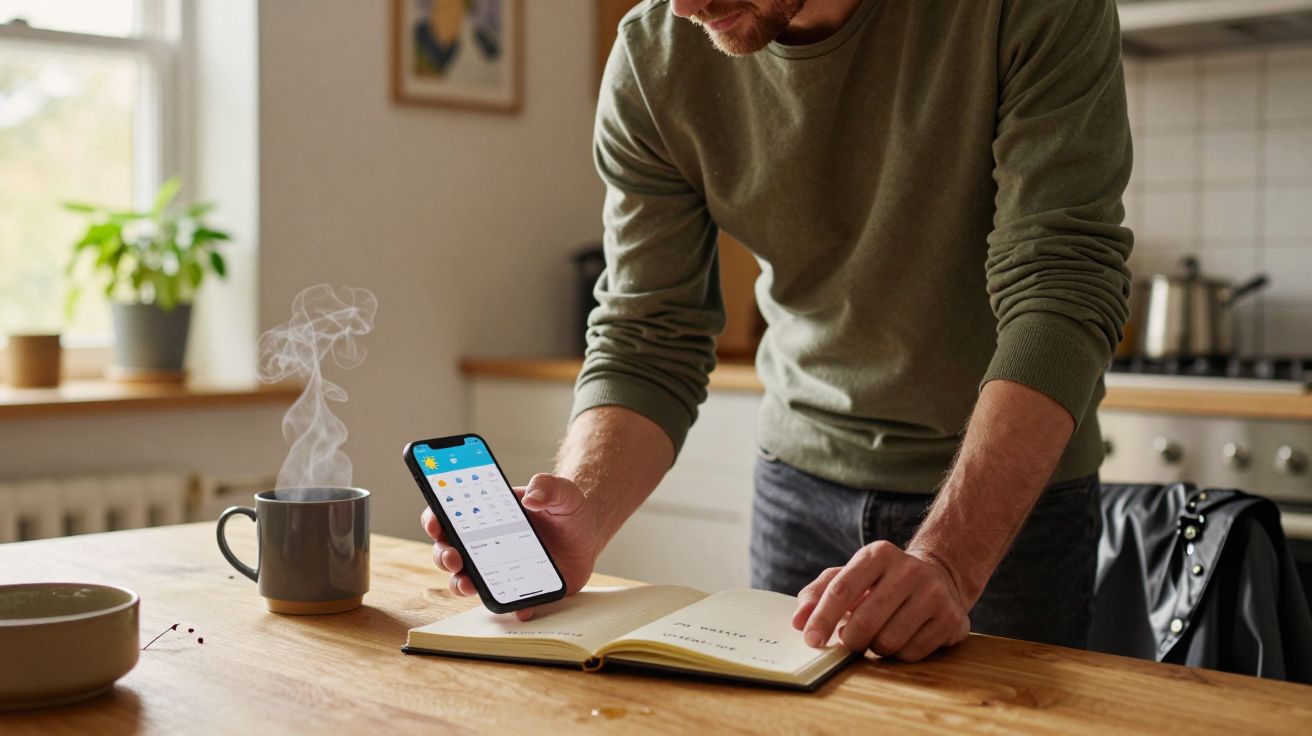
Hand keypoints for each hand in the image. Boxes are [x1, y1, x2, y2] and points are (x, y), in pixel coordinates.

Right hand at [421, 473, 601, 620]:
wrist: (588, 534)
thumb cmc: (567, 508)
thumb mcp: (562, 491)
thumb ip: (548, 485)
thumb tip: (532, 497)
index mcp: (486, 515)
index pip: (449, 515)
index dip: (435, 519)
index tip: (435, 524)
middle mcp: (484, 543)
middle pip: (450, 551)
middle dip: (444, 555)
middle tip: (453, 557)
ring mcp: (498, 568)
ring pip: (467, 580)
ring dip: (461, 584)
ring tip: (469, 584)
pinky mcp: (518, 589)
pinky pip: (507, 602)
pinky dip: (511, 607)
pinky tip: (521, 608)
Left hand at [792, 542, 969, 661]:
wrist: (940, 577)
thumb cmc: (883, 582)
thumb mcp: (850, 576)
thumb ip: (818, 593)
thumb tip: (798, 622)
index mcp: (878, 553)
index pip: (841, 589)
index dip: (822, 619)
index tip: (811, 640)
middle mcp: (908, 569)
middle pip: (864, 621)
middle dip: (849, 640)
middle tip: (848, 642)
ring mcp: (933, 594)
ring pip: (888, 642)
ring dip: (875, 648)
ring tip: (879, 635)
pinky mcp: (951, 619)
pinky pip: (911, 654)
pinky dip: (899, 654)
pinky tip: (903, 638)